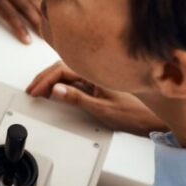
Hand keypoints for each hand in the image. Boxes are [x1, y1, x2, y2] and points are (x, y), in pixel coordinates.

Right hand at [26, 61, 167, 136]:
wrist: (153, 118)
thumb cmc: (135, 112)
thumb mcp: (102, 108)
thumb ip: (78, 98)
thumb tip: (57, 90)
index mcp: (96, 71)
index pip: (62, 69)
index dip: (45, 80)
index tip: (35, 90)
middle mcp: (96, 69)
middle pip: (62, 67)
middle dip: (44, 78)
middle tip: (32, 90)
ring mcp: (97, 74)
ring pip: (68, 71)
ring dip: (52, 79)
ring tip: (39, 90)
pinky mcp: (99, 81)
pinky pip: (75, 76)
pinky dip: (62, 82)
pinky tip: (56, 88)